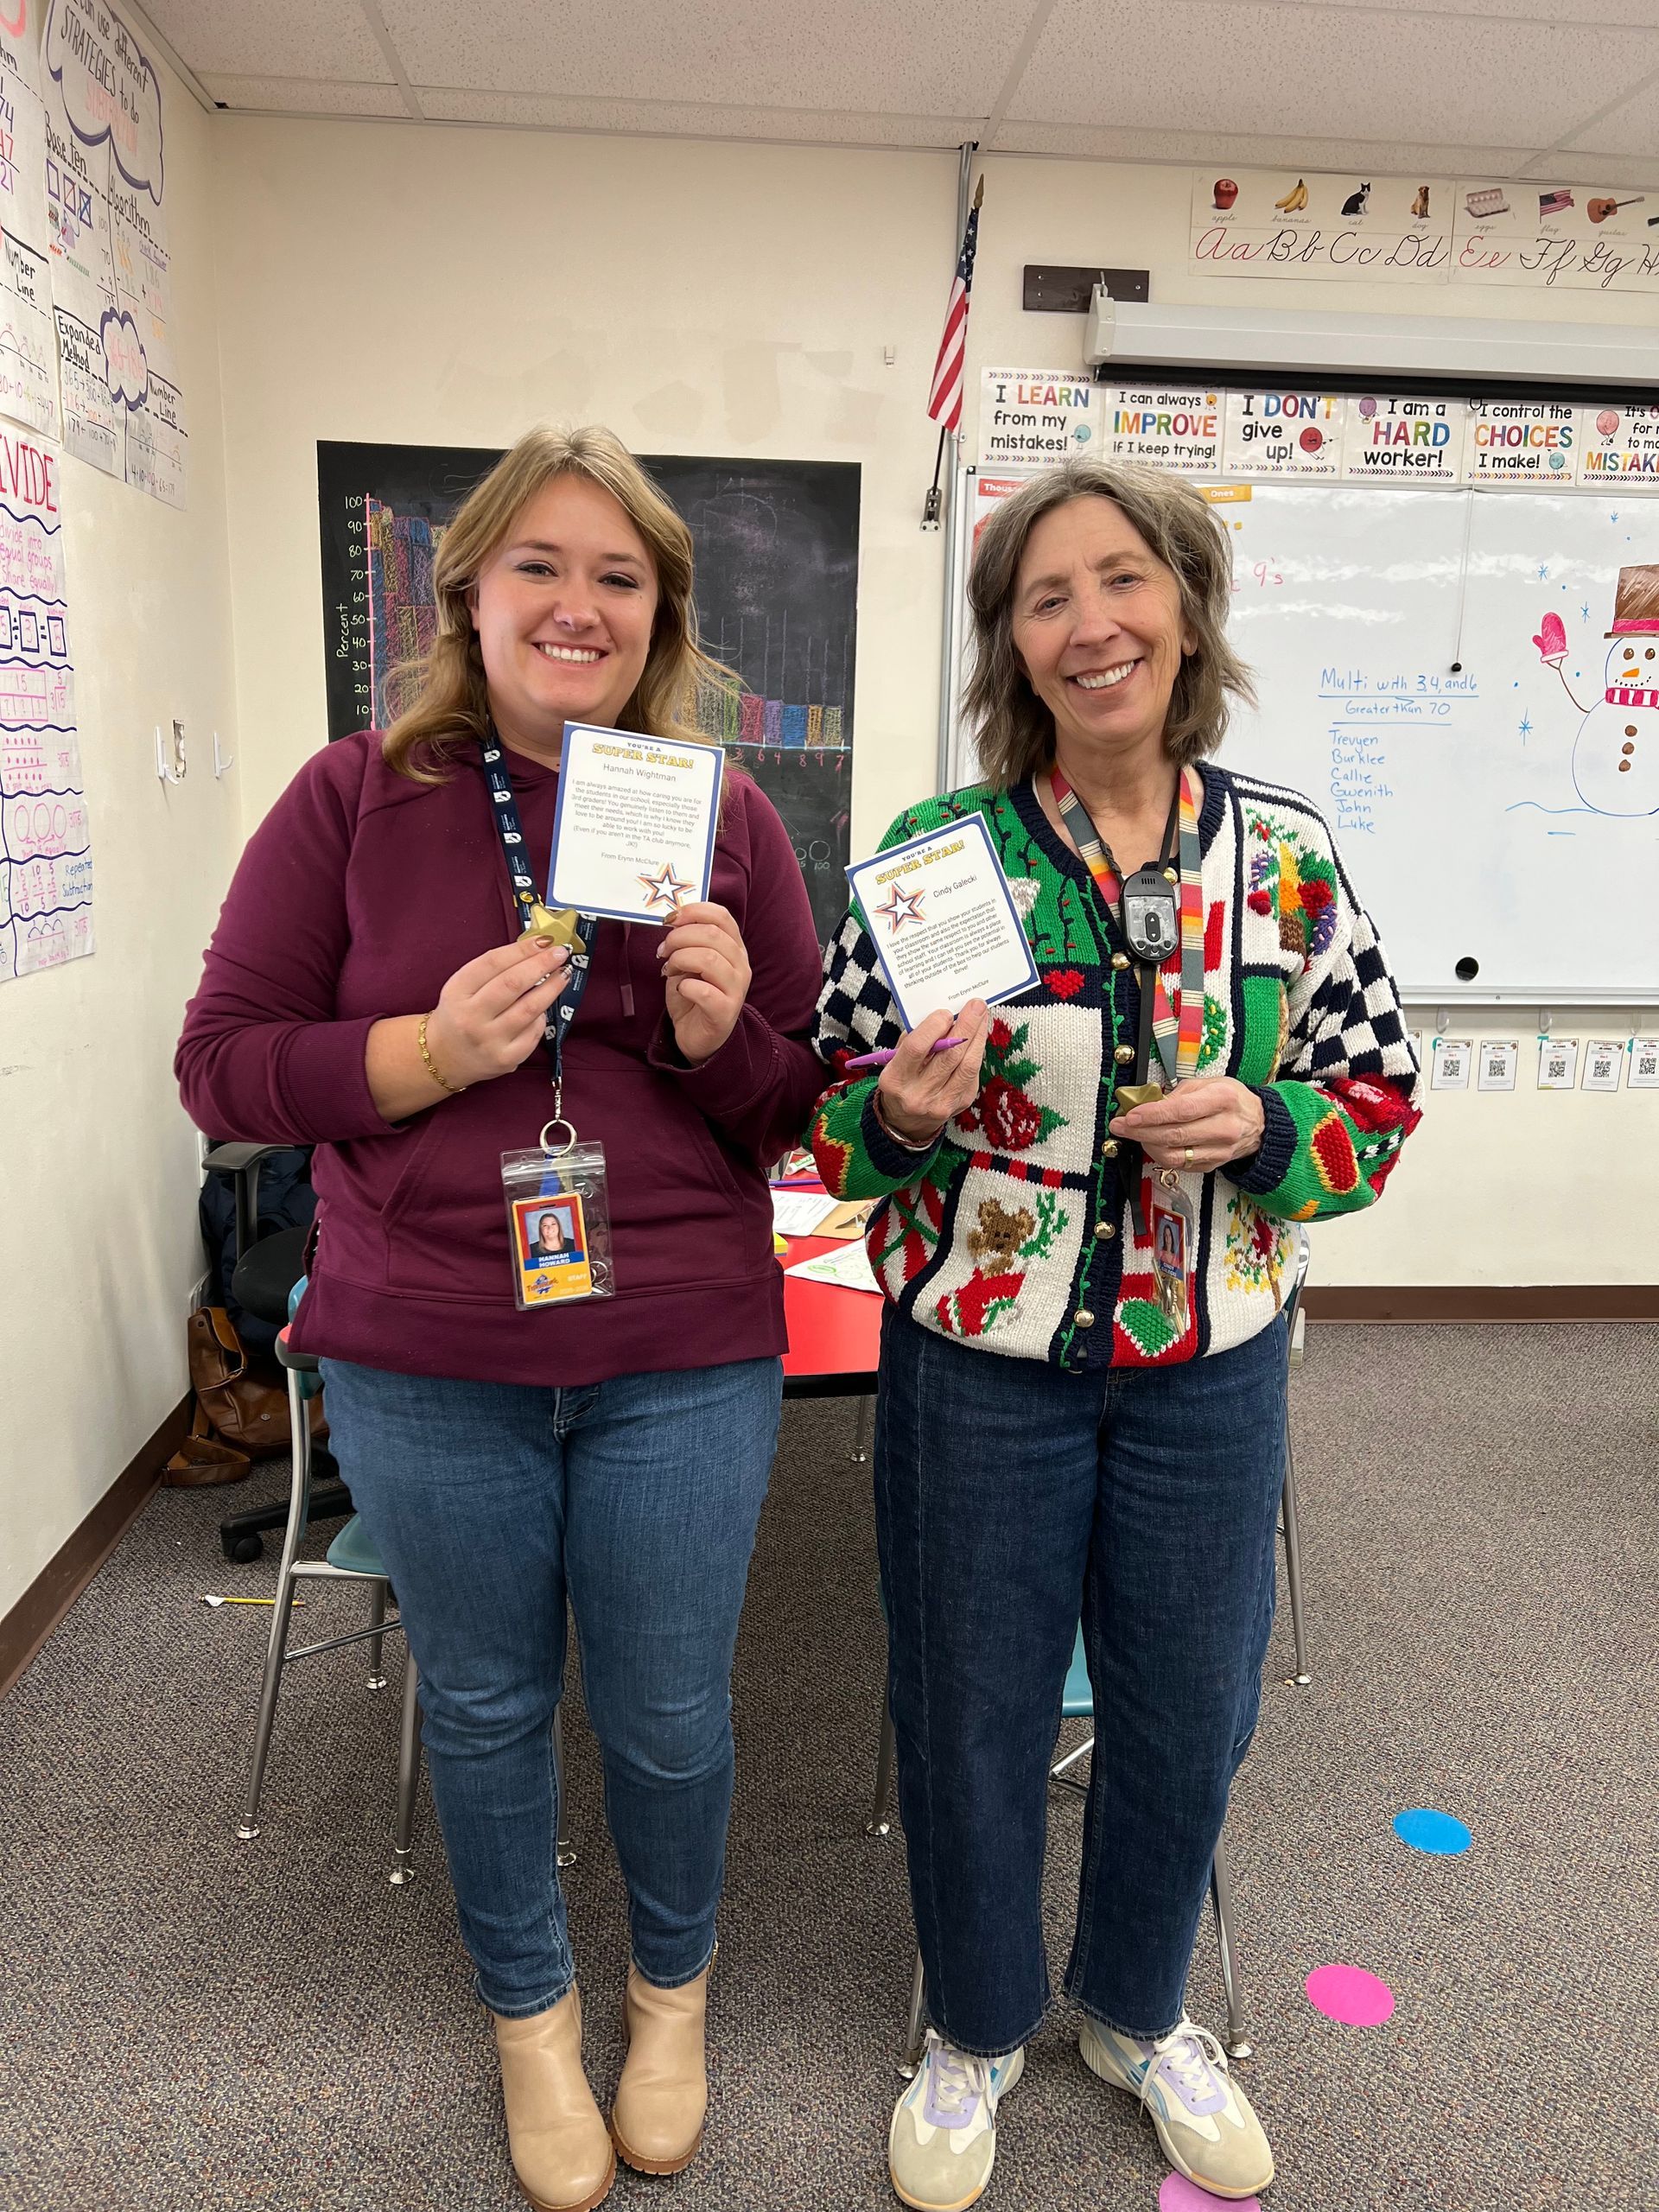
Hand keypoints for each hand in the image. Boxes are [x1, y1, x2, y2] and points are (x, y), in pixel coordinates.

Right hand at [424, 939, 570, 1087]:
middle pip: (513, 984)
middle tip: (559, 953)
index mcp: (457, 993)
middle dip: (541, 964)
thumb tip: (534, 950)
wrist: (443, 1057)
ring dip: (552, 988)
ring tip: (562, 975)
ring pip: (529, 1009)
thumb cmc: (459, 1015)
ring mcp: (489, 1041)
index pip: (493, 963)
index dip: (522, 949)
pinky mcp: (506, 1059)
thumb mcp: (462, 988)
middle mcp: (471, 1018)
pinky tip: (544, 1007)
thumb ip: (492, 970)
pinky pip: (534, 1032)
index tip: (544, 940)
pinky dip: (542, 1016)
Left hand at [659, 901, 750, 1064]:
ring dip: (680, 959)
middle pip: (712, 934)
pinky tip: (681, 990)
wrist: (698, 1037)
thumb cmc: (694, 995)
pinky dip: (685, 987)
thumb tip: (672, 921)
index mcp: (734, 948)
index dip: (694, 911)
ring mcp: (736, 989)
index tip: (671, 919)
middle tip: (663, 949)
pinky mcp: (725, 1012)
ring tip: (669, 969)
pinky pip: (704, 991)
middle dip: (679, 937)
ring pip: (708, 959)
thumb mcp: (689, 961)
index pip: (722, 916)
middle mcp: (741, 965)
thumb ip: (687, 941)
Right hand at [875, 1001, 990, 1145]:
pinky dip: (977, 1052)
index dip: (934, 1026)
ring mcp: (941, 1103)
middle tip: (976, 1005)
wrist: (906, 1120)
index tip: (946, 1012)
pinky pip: (973, 1073)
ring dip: (978, 1037)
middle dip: (966, 1025)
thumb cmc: (902, 1079)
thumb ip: (916, 1038)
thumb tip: (946, 1017)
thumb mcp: (896, 1059)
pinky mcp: (960, 1104)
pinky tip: (978, 1038)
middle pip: (949, 1055)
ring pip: (968, 1065)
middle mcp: (918, 1094)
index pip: (917, 1048)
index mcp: (896, 1079)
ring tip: (982, 1016)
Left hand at [1109, 1075, 1264, 1170]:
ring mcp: (1220, 1150)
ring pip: (1174, 1155)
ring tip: (1135, 1135)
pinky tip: (1152, 1144)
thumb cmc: (1231, 1099)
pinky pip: (1180, 1164)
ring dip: (1147, 1146)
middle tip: (1120, 1126)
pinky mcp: (1214, 1165)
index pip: (1181, 1111)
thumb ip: (1179, 1092)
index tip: (1130, 1115)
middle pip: (1174, 1135)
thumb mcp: (1209, 1083)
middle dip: (1140, 1132)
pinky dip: (1161, 1155)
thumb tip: (1148, 1102)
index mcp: (1222, 1099)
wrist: (1260, 1124)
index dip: (1152, 1115)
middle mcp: (1224, 1127)